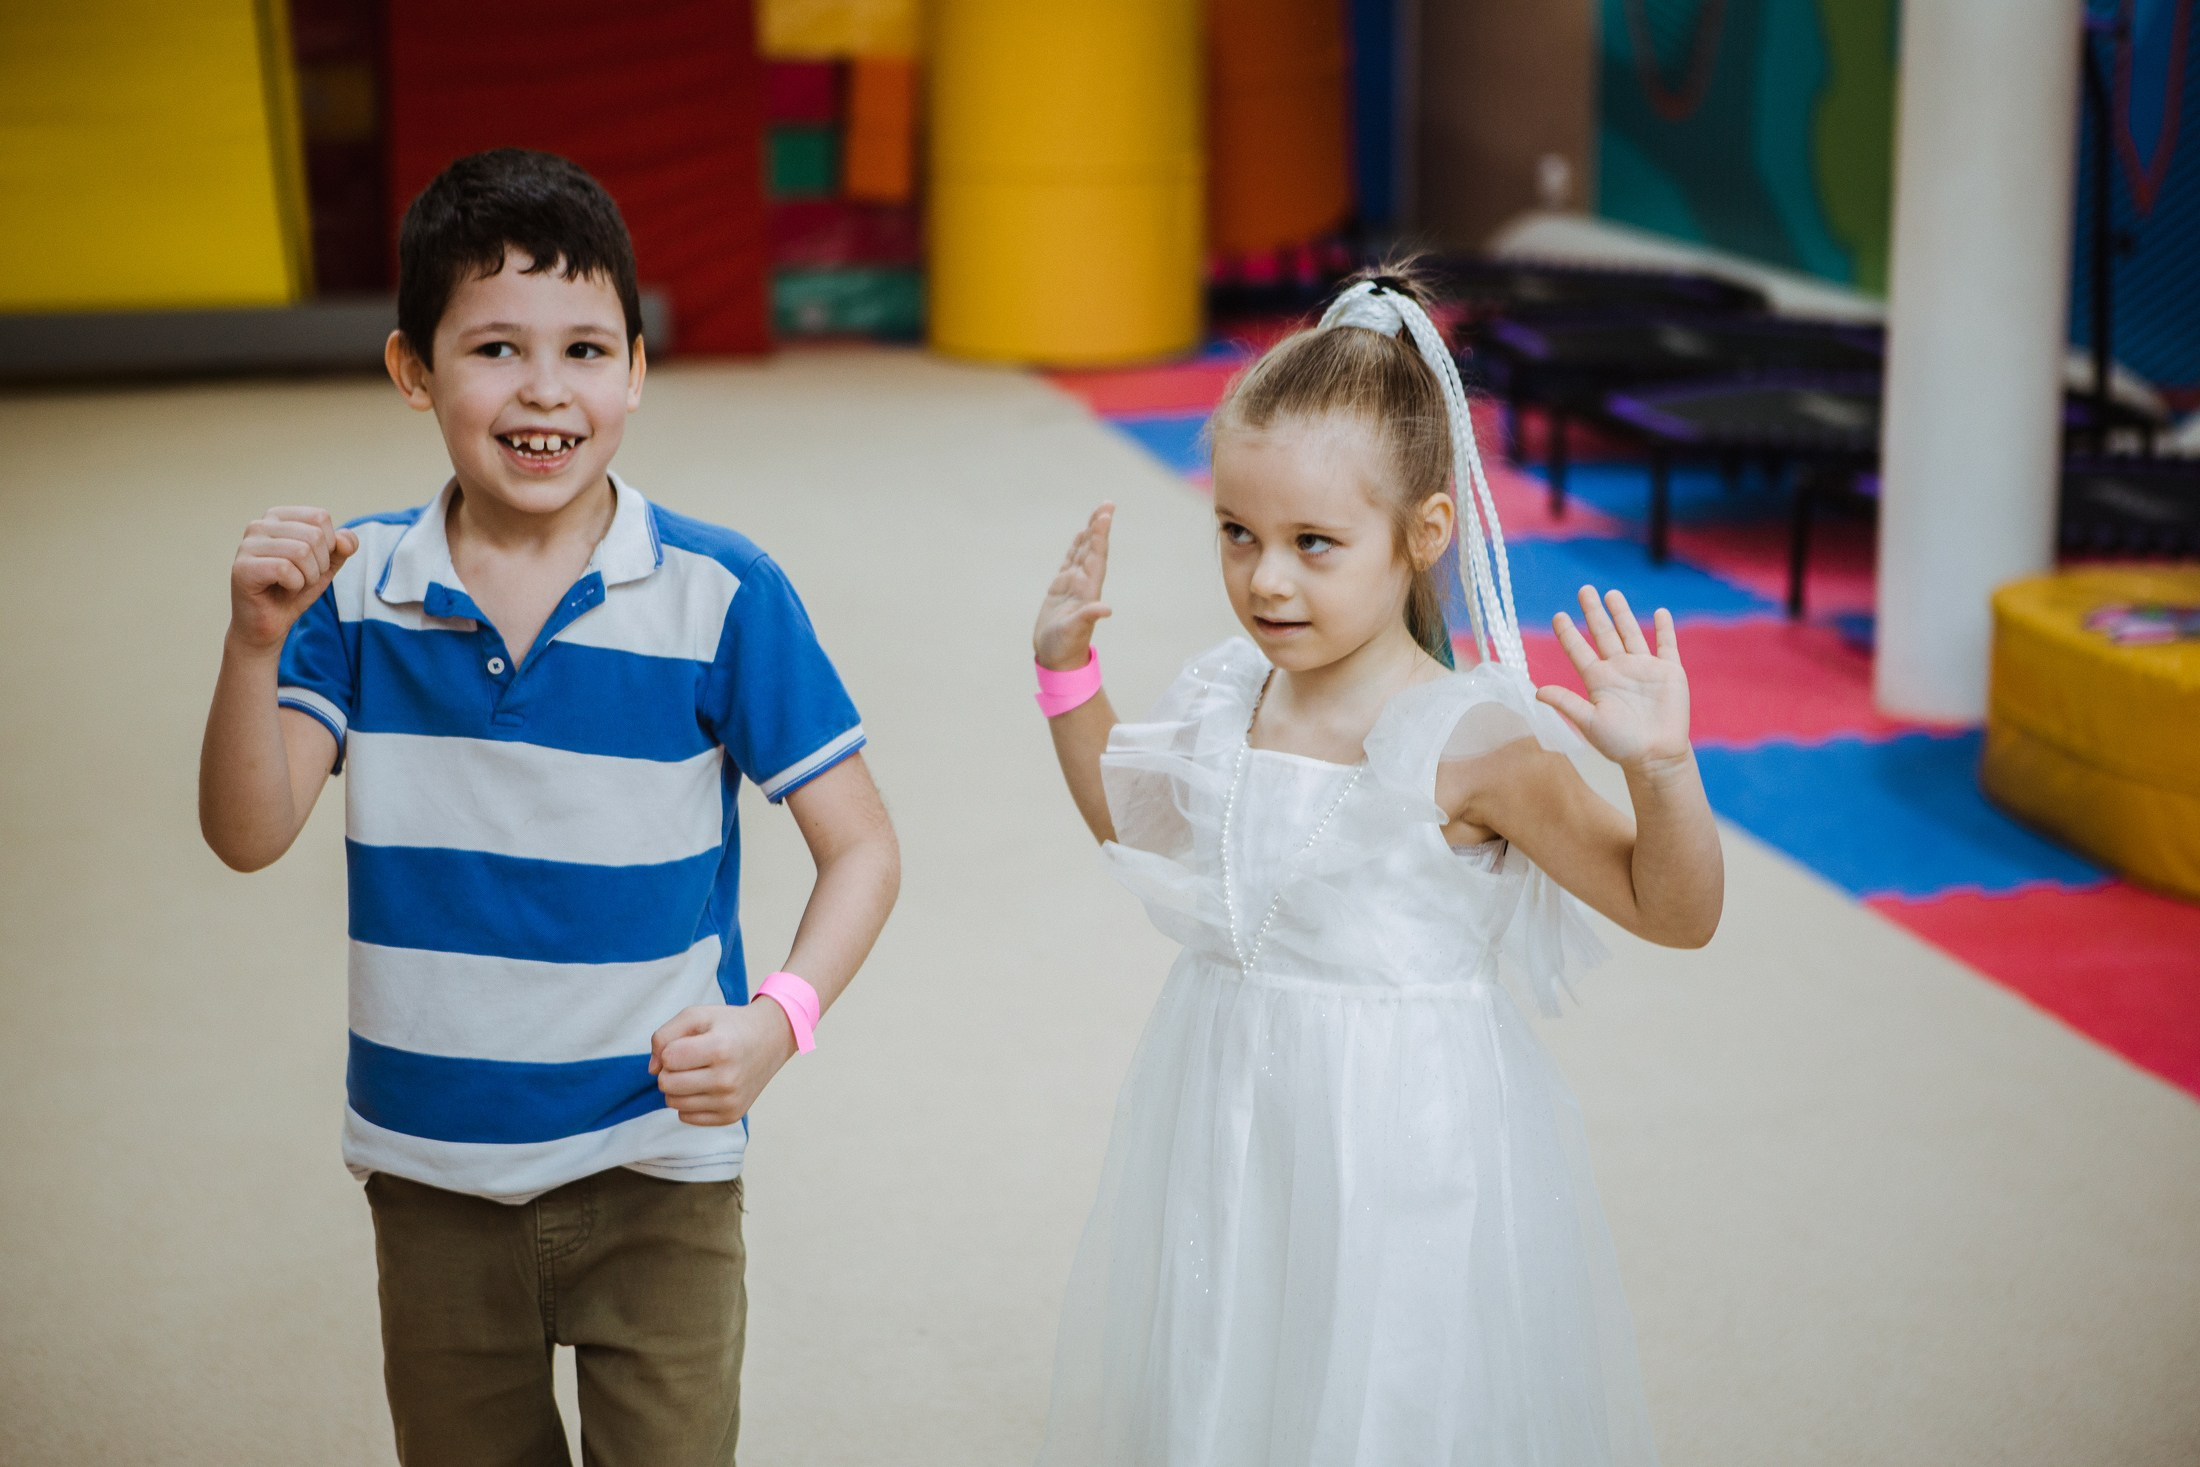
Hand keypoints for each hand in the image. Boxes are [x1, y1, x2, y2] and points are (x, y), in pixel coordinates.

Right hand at [229, 507, 357, 653]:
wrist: (269, 624)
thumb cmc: (294, 590)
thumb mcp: (325, 566)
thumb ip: (341, 548)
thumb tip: (346, 540)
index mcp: (277, 517)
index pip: (320, 517)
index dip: (328, 546)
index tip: (311, 563)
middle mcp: (259, 525)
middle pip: (314, 535)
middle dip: (319, 565)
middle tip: (301, 579)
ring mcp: (247, 545)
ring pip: (302, 552)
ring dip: (307, 577)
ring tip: (291, 585)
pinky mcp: (242, 567)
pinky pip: (286, 569)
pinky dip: (294, 586)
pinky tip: (281, 590)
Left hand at [650, 1001, 798, 1125]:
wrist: (770, 1039)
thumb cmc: (729, 1025)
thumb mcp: (697, 1015)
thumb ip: (663, 1036)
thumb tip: (652, 1070)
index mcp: (719, 1049)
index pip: (668, 1059)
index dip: (671, 1048)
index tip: (688, 1042)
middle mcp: (727, 1079)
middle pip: (666, 1084)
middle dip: (670, 1070)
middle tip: (690, 1058)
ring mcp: (730, 1101)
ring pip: (673, 1102)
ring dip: (678, 1086)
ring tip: (699, 1071)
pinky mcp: (731, 1116)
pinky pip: (686, 1116)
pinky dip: (689, 1101)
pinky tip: (706, 1086)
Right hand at [1034, 503, 1113, 670]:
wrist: (1057, 659)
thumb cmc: (1065, 648)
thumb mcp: (1075, 632)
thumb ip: (1088, 618)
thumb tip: (1105, 609)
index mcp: (1088, 590)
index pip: (1096, 556)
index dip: (1100, 535)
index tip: (1105, 514)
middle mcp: (1083, 584)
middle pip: (1093, 549)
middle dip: (1098, 527)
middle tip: (1107, 503)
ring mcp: (1073, 585)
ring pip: (1082, 553)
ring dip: (1089, 533)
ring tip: (1097, 513)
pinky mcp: (1060, 589)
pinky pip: (1070, 562)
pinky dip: (1075, 547)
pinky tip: (1080, 537)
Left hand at [1537, 585, 1691, 769]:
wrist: (1655, 756)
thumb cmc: (1620, 744)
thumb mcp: (1589, 722)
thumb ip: (1567, 703)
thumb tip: (1537, 692)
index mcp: (1598, 680)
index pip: (1579, 650)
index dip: (1568, 633)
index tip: (1558, 615)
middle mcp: (1619, 670)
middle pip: (1604, 634)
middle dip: (1594, 612)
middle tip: (1584, 590)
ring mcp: (1644, 669)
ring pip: (1632, 633)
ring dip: (1622, 614)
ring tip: (1612, 594)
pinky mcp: (1669, 673)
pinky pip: (1666, 645)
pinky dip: (1664, 630)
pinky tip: (1660, 613)